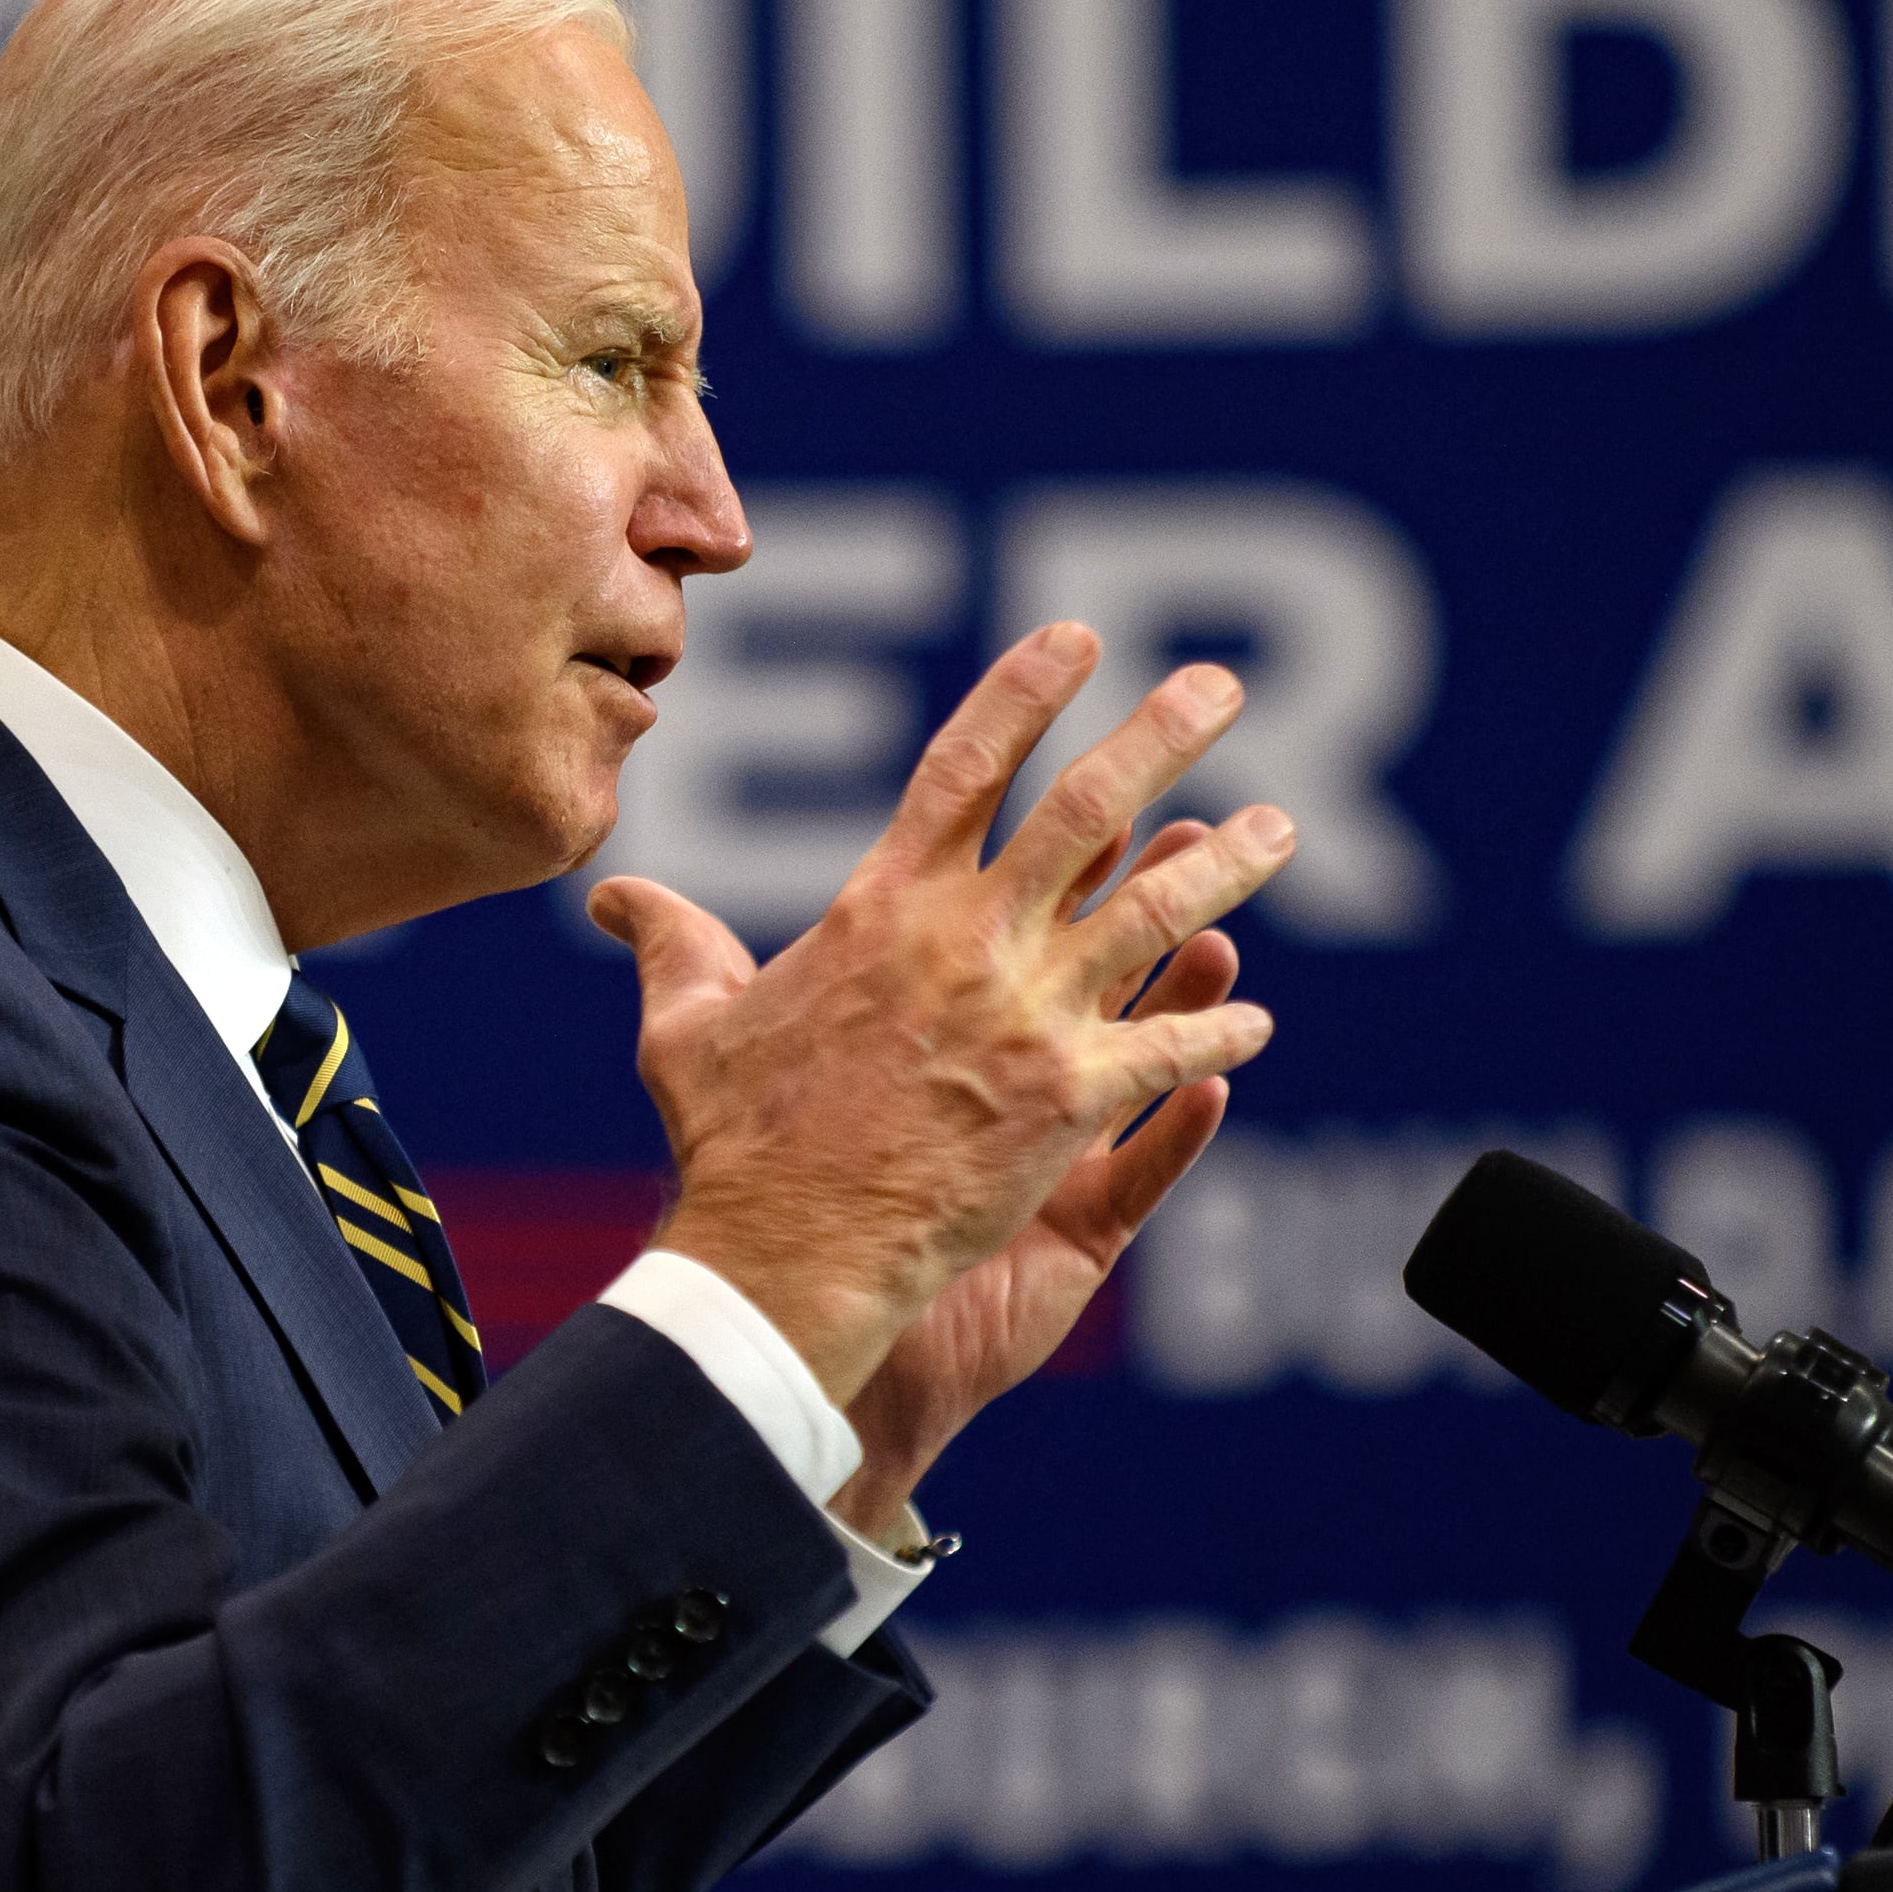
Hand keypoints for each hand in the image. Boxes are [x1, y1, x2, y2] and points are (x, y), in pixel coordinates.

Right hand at [587, 624, 1293, 1517]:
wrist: (783, 1251)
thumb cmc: (731, 1141)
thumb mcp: (686, 1023)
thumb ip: (669, 943)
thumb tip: (613, 899)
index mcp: (882, 906)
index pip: (965, 764)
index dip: (1027, 691)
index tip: (1078, 639)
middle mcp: (966, 942)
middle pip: (1087, 810)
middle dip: (1161, 736)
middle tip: (1220, 688)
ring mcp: (1026, 1018)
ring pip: (1156, 917)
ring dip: (1226, 866)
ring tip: (1279, 826)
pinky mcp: (1067, 1100)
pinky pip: (1165, 1049)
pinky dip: (1215, 1028)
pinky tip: (1256, 1018)